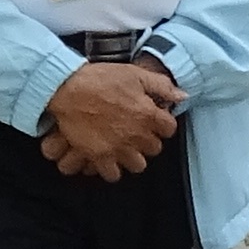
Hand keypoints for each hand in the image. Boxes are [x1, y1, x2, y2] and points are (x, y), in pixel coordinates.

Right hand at [37, 57, 183, 178]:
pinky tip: (109, 157)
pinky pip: (113, 174)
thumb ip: (161, 86)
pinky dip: (112, 168)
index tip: (155, 120)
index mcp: (148, 114)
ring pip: (138, 165)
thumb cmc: (99, 79)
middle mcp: (136, 134)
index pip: (169, 128)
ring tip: (125, 147)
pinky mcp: (99, 156)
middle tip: (138, 131)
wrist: (67, 88)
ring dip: (133, 157)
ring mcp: (118, 148)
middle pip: (154, 148)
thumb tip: (181, 96)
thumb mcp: (134, 74)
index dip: (163, 123)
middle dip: (149, 139)